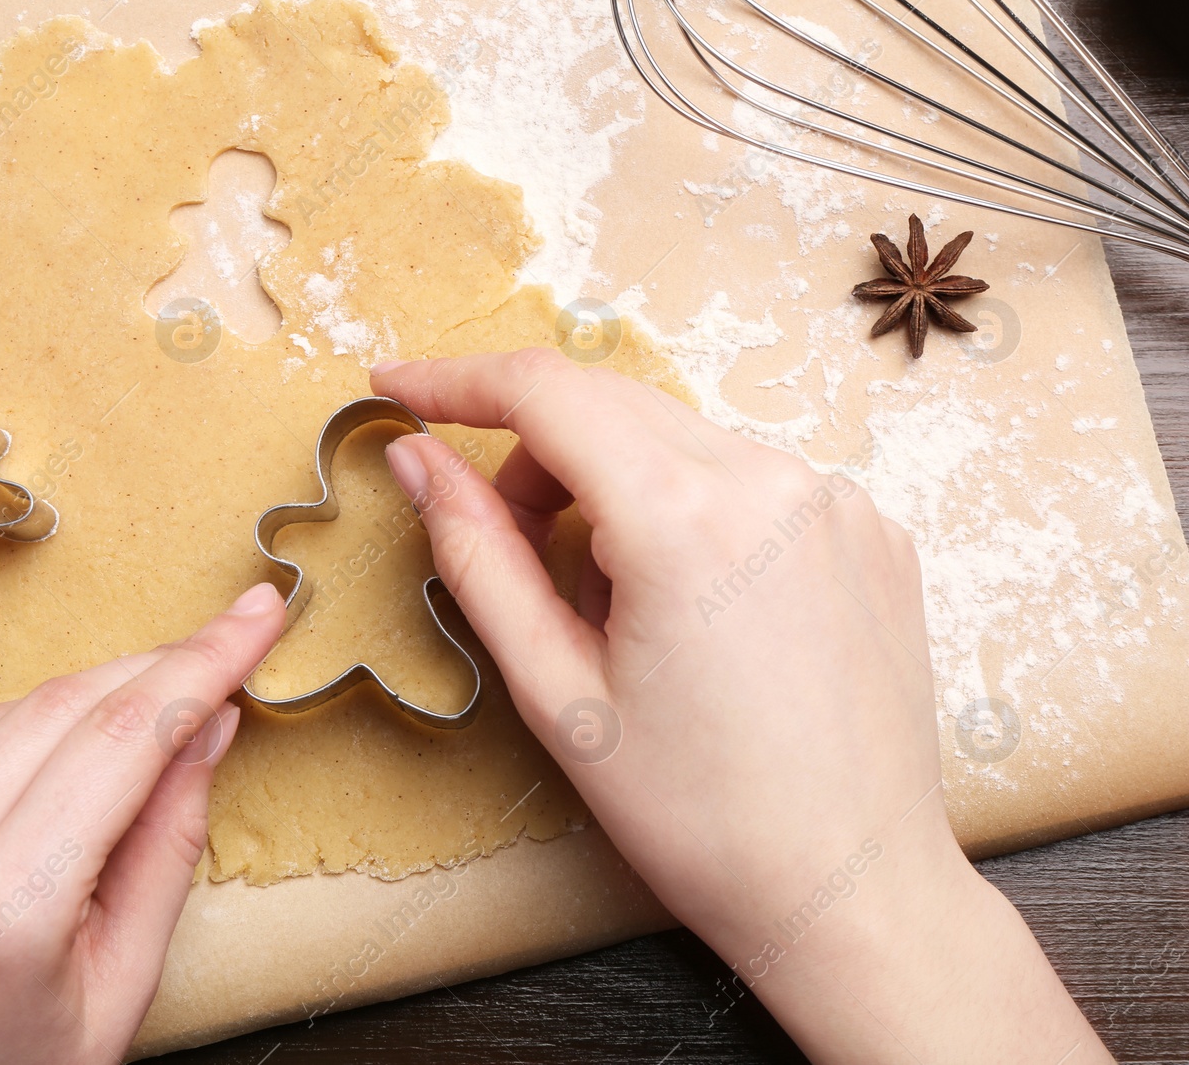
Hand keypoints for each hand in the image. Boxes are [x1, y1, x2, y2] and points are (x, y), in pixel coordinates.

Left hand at [0, 583, 284, 1064]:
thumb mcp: (117, 996)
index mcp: (4, 917)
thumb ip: (165, 851)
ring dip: (63, 714)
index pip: (124, 739)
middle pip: (52, 713)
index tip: (253, 615)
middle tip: (208, 656)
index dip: (201, 663)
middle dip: (143, 673)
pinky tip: (16, 791)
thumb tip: (208, 727)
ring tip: (118, 735)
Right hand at [372, 350, 1109, 1063]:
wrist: (851, 889)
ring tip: (613, 605)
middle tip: (501, 541)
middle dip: (533, 457)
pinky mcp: (871, 529)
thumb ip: (476, 555)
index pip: (544, 391)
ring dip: (615, 489)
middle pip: (609, 406)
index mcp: (684, 519)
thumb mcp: (557, 692)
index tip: (398, 387)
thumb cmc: (701, 816)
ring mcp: (834, 500)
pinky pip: (749, 478)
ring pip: (678, 440)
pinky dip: (693, 511)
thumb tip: (416, 458)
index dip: (455, 380)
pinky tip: (694, 608)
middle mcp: (773, 480)